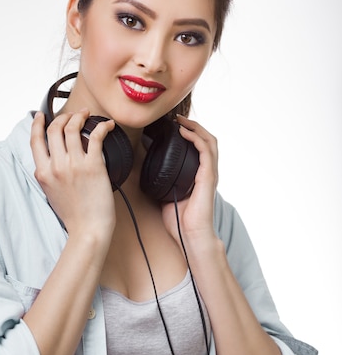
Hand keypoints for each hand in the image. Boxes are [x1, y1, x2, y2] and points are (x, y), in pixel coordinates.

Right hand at [30, 109, 116, 238]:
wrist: (88, 229)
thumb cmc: (73, 214)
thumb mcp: (50, 192)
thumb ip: (47, 174)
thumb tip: (49, 159)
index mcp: (43, 172)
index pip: (35, 140)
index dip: (37, 124)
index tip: (42, 115)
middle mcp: (56, 166)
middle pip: (54, 129)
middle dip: (63, 117)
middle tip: (72, 116)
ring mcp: (74, 165)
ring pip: (72, 128)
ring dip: (79, 117)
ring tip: (86, 115)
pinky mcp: (93, 166)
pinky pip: (95, 136)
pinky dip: (102, 126)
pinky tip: (107, 125)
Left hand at [161, 114, 218, 248]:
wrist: (190, 236)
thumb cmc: (179, 220)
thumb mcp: (165, 194)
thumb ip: (161, 180)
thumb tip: (145, 168)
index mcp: (198, 175)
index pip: (199, 147)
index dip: (189, 133)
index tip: (174, 126)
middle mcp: (207, 171)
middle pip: (207, 139)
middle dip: (193, 126)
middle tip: (177, 118)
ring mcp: (209, 173)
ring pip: (210, 141)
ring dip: (195, 127)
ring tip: (182, 121)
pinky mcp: (208, 177)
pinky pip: (206, 151)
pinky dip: (195, 138)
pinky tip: (184, 133)